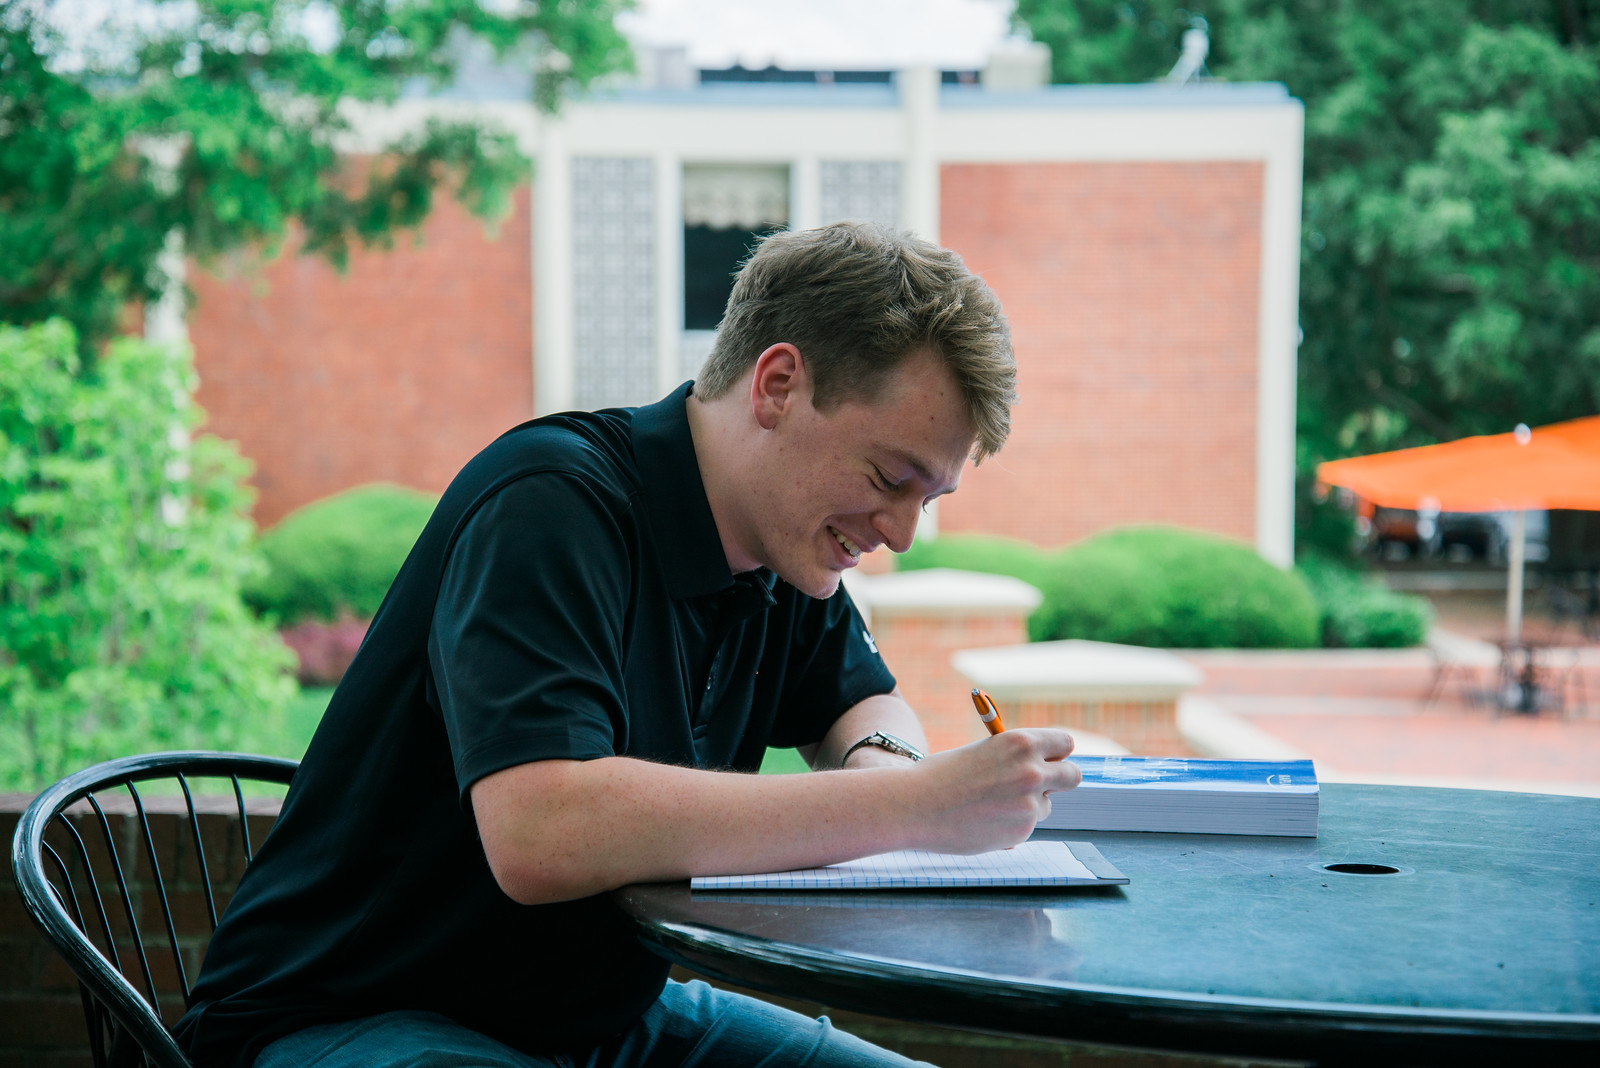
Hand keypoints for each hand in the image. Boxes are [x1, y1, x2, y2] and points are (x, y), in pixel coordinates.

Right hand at [907, 729, 1080, 854]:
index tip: (1052, 759)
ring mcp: (1029, 803)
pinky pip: (1027, 826)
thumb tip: (1043, 769)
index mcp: (1021, 742)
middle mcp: (1032, 771)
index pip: (1064, 743)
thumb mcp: (983, 753)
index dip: (1057, 752)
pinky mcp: (1022, 831)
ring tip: (991, 805)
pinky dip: (1011, 826)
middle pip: (1073, 775)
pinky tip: (983, 821)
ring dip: (1029, 806)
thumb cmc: (942, 775)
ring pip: (1046, 805)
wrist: (914, 805)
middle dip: (1061, 779)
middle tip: (1042, 785)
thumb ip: (1015, 760)